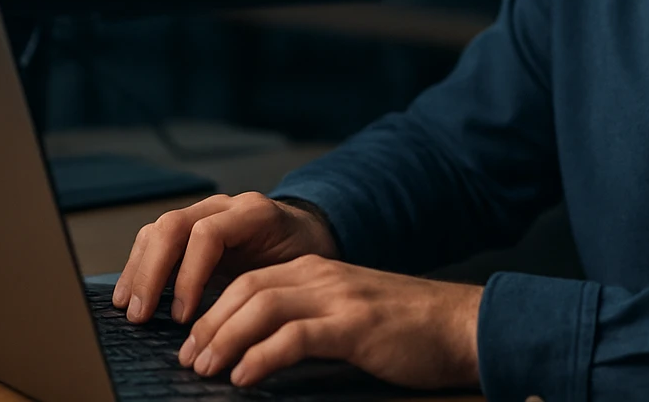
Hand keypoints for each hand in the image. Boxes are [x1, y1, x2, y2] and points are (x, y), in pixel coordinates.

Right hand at [112, 192, 337, 323]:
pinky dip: (139, 265)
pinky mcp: (191, 226)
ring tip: (128, 308)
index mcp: (254, 213)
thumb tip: (235, 325)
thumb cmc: (303, 255)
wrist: (305, 232)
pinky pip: (156, 238)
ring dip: (139, 270)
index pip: (208, 234)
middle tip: (141, 315)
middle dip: (152, 273)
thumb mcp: (297, 269)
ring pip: (159, 229)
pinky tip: (129, 293)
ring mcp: (204, 212)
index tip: (183, 316)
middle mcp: (224, 206)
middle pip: (174, 225)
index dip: (190, 275)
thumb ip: (266, 285)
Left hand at [178, 254, 481, 389]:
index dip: (212, 310)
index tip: (192, 343)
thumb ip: (308, 321)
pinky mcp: (355, 326)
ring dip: (225, 338)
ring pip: (263, 306)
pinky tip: (245, 376)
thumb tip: (258, 350)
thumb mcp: (347, 315)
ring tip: (206, 369)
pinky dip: (262, 355)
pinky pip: (296, 336)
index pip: (248, 281)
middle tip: (188, 359)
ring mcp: (339, 298)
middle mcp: (322, 277)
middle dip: (209, 324)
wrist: (460, 325)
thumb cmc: (406, 330)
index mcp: (317, 271)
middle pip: (246, 289)